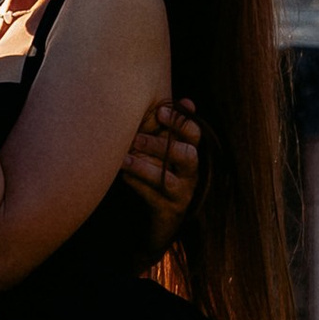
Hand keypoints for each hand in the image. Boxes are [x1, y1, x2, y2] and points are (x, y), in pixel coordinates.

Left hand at [117, 96, 200, 247]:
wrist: (159, 219)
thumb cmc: (158, 175)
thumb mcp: (164, 150)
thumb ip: (170, 127)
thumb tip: (185, 100)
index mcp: (190, 153)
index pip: (194, 134)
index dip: (180, 121)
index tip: (160, 111)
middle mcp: (191, 174)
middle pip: (187, 155)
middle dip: (161, 145)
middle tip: (136, 138)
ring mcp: (182, 194)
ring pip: (168, 179)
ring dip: (144, 167)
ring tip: (124, 160)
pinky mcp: (169, 211)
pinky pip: (154, 198)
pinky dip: (138, 185)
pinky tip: (123, 177)